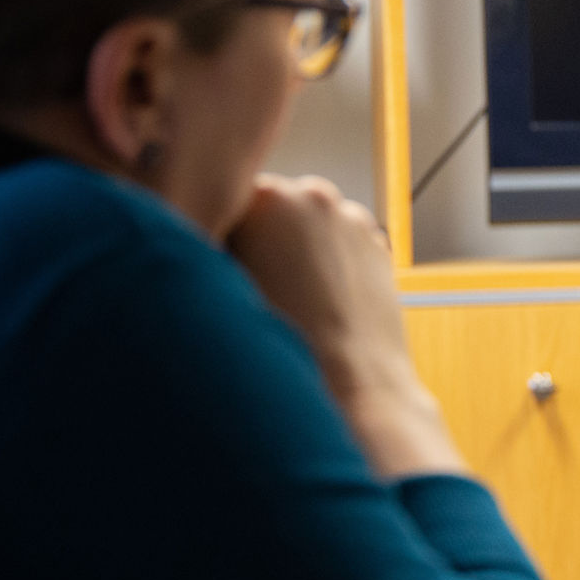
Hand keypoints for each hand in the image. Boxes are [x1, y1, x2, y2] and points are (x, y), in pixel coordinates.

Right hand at [227, 175, 464, 479]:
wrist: (352, 384)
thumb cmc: (279, 342)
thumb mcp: (224, 284)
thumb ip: (211, 246)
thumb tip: (201, 231)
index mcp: (266, 197)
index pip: (227, 196)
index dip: (216, 227)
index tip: (213, 256)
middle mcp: (312, 196)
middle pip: (271, 205)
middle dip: (259, 234)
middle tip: (248, 278)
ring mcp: (352, 217)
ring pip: (308, 223)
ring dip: (294, 246)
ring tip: (285, 294)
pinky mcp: (378, 243)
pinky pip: (339, 241)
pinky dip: (327, 260)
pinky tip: (316, 298)